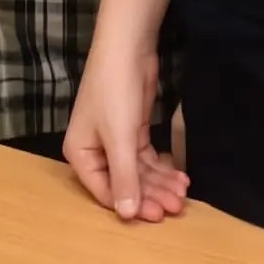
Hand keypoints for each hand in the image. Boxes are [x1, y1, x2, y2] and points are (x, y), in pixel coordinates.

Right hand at [62, 45, 188, 222]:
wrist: (128, 48)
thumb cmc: (114, 93)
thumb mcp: (119, 139)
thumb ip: (124, 178)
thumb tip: (127, 216)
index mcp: (80, 154)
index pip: (104, 191)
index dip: (130, 205)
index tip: (157, 215)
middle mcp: (95, 151)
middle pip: (124, 183)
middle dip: (151, 194)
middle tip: (177, 205)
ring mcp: (114, 141)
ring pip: (138, 172)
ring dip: (159, 183)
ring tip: (182, 192)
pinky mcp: (132, 131)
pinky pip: (145, 159)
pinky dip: (161, 168)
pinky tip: (179, 176)